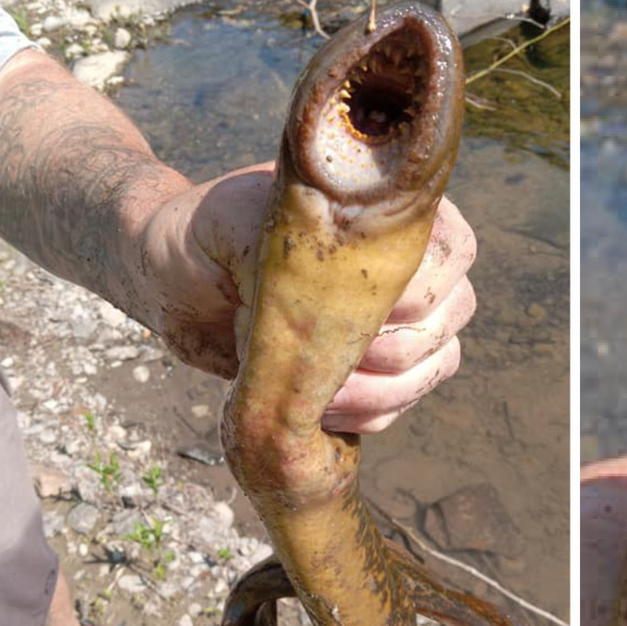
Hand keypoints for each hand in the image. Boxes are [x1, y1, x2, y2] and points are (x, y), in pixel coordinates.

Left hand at [138, 165, 475, 432]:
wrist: (179, 280)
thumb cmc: (209, 233)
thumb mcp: (241, 222)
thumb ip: (300, 248)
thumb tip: (340, 303)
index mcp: (400, 211)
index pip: (448, 255)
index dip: (397, 294)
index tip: (325, 306)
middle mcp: (421, 264)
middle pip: (443, 321)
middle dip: (369, 349)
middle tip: (301, 349)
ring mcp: (412, 322)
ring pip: (430, 369)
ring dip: (362, 390)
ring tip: (297, 385)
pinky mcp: (387, 372)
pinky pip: (400, 406)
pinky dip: (355, 414)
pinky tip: (305, 404)